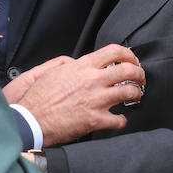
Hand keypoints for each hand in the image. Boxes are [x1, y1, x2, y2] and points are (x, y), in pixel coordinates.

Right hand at [15, 44, 144, 146]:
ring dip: (136, 94)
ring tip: (135, 96)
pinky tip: (119, 119)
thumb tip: (79, 63)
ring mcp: (96, 100)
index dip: (129, 54)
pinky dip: (122, 120)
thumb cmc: (40, 97)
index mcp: (82, 67)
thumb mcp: (53, 71)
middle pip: (128, 70)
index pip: (113, 51)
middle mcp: (92, 81)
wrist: (32, 119)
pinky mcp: (95, 120)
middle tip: (140, 78)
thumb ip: (71, 65)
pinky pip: (119, 120)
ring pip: (129, 92)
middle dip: (139, 74)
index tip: (132, 60)